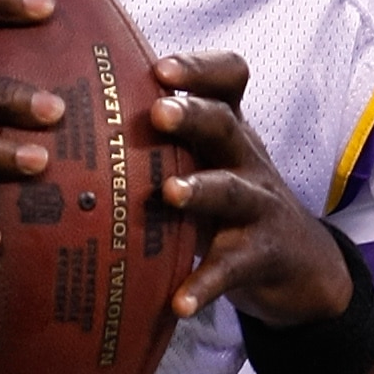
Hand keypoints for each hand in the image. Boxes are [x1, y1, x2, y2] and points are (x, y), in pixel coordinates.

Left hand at [151, 54, 353, 324]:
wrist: (300, 265)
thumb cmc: (231, 205)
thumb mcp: (210, 163)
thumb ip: (166, 141)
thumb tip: (73, 121)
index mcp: (229, 131)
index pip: (228, 81)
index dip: (200, 69)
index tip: (160, 69)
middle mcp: (246, 160)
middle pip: (224, 126)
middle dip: (192, 116)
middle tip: (159, 113)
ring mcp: (258, 207)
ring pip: (231, 191)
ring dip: (201, 189)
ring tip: (171, 193)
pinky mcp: (261, 256)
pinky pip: (231, 269)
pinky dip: (204, 285)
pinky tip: (179, 304)